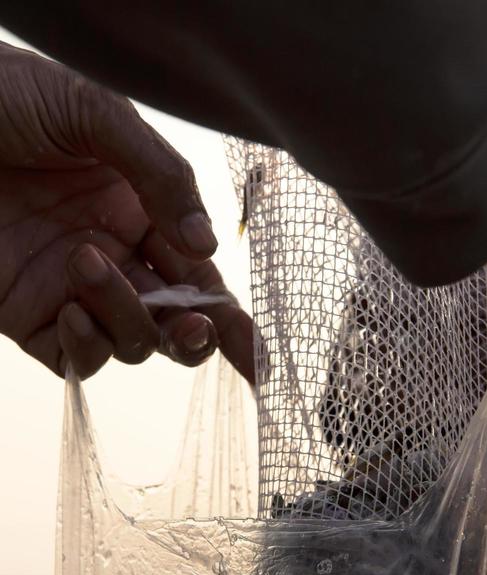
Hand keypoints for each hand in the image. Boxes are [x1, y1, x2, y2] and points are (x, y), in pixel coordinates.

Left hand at [0, 42, 253, 380]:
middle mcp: (118, 258)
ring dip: (123, 314)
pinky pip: (75, 360)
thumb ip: (160, 174)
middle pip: (175, 325)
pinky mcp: (29, 317)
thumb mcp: (95, 114)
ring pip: (131, 343)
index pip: (202, 278)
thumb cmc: (8, 97)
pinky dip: (86, 348)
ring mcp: (75, 292)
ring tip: (82, 258)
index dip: (233, 322)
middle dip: (193, 336)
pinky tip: (70, 311)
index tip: (255, 358)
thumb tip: (206, 244)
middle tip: (189, 325)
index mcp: (144, 213)